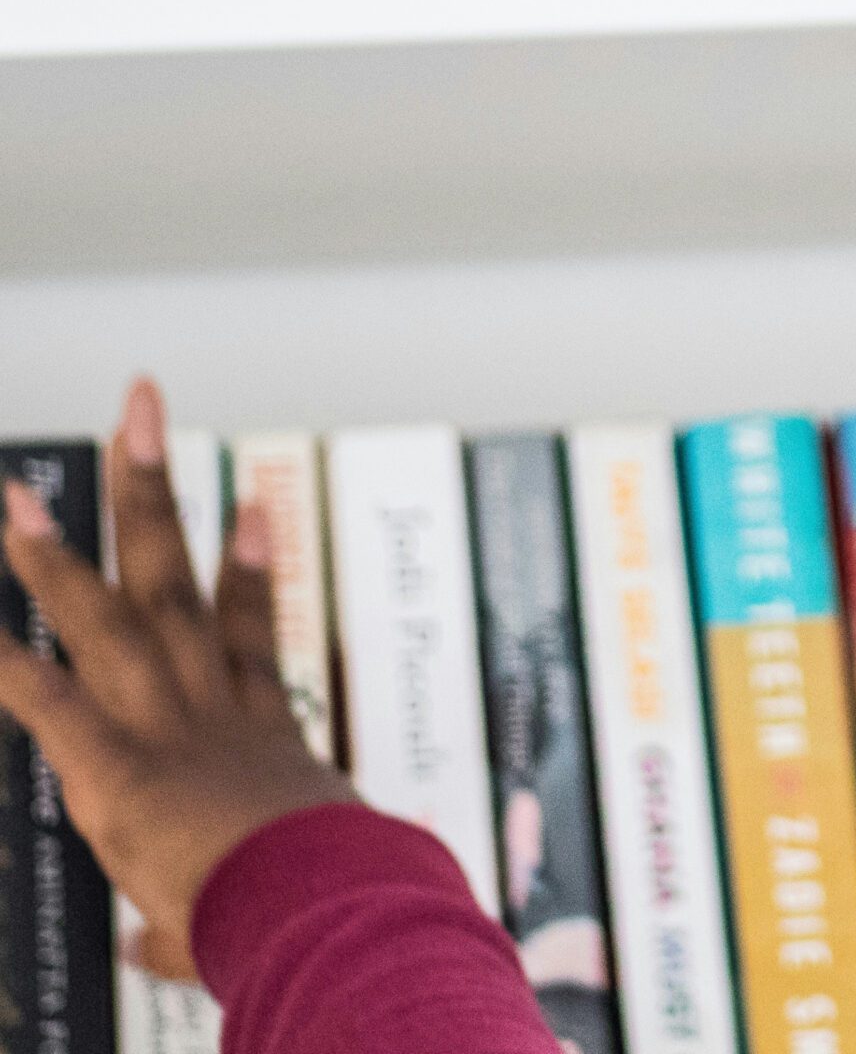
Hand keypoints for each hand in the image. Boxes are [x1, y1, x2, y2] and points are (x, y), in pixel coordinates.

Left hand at [0, 379, 357, 983]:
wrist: (324, 906)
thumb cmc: (315, 909)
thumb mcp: (248, 908)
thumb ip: (180, 922)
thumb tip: (148, 945)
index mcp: (256, 736)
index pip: (250, 632)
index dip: (251, 562)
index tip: (252, 500)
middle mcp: (210, 709)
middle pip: (177, 580)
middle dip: (151, 492)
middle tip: (141, 409)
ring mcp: (166, 727)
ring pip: (109, 618)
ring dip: (53, 556)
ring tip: (10, 496)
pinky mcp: (120, 767)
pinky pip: (51, 705)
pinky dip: (7, 666)